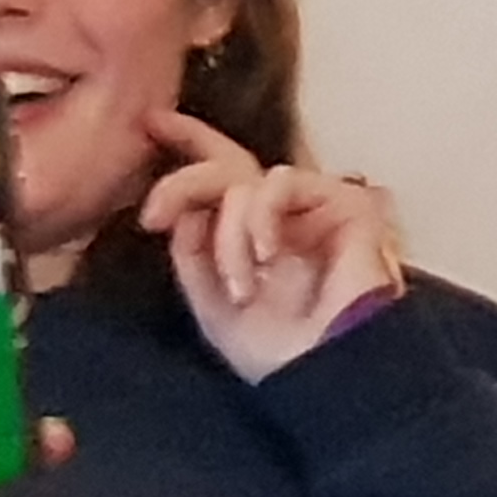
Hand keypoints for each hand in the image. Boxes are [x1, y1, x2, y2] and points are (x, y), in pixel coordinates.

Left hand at [139, 109, 405, 383]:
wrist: (324, 371)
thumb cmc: (276, 349)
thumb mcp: (209, 303)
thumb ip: (193, 252)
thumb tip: (182, 211)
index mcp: (254, 231)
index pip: (221, 174)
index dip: (190, 141)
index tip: (150, 125)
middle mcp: (284, 213)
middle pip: (226, 167)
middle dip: (182, 184)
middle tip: (153, 215)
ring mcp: (316, 207)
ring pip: (246, 181)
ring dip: (229, 235)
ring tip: (240, 285)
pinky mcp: (346, 202)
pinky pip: (280, 183)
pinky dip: (260, 217)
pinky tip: (266, 256)